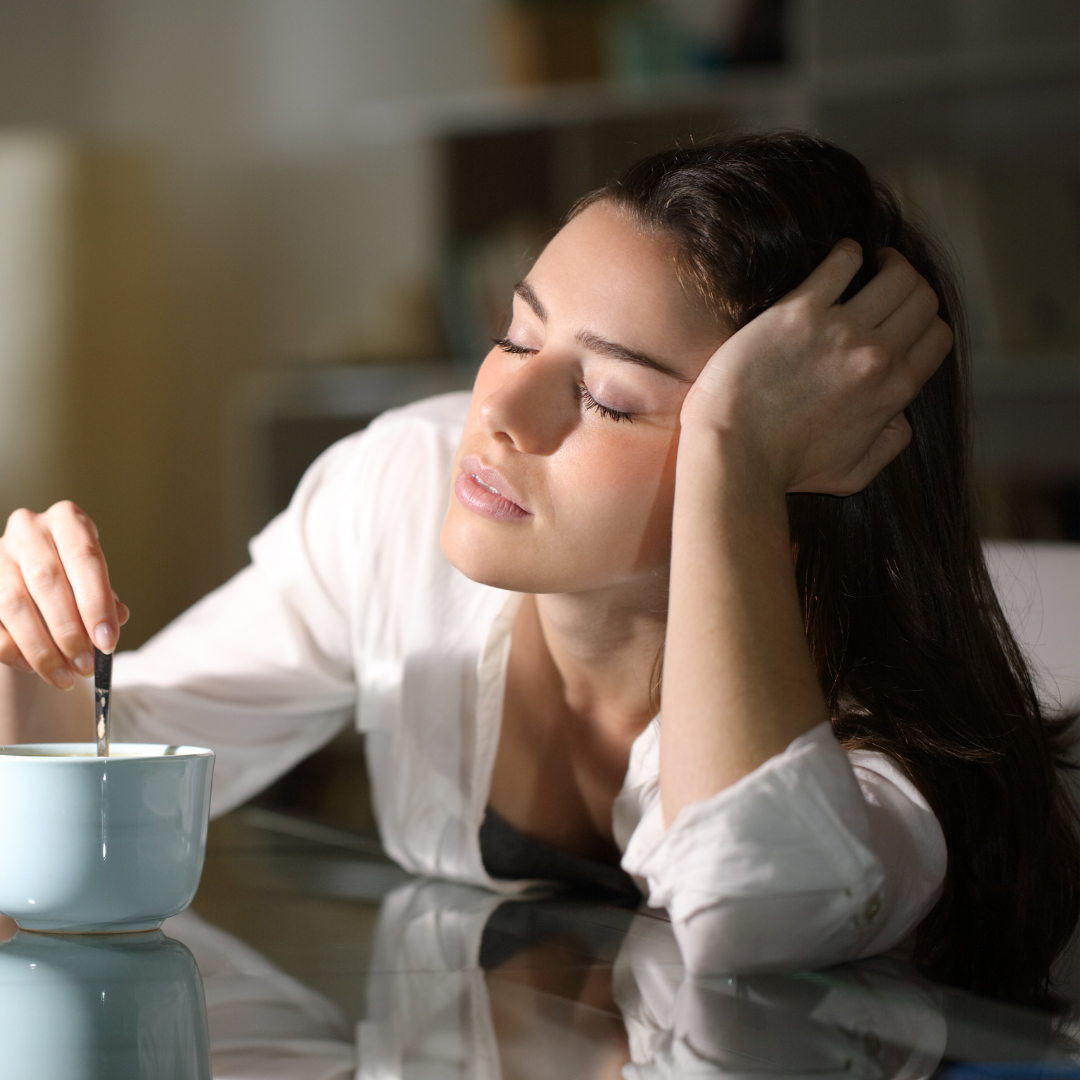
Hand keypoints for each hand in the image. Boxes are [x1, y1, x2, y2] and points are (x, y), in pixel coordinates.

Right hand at [0, 503, 128, 688]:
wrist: (34, 578)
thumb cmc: (74, 578)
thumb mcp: (95, 580)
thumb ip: (105, 598)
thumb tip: (115, 619)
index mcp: (66, 520)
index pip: (84, 559)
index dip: (96, 603)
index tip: (107, 642)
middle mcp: (28, 530)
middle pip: (46, 581)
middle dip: (68, 630)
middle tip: (86, 665)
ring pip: (13, 604)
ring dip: (41, 648)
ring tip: (65, 677)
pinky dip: (13, 650)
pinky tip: (34, 669)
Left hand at [679, 241, 953, 496]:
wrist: (734, 452)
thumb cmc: (784, 468)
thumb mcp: (853, 474)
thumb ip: (889, 445)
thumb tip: (901, 416)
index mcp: (894, 391)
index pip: (937, 338)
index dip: (926, 323)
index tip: (905, 316)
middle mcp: (877, 356)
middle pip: (923, 299)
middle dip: (913, 286)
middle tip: (890, 281)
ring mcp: (840, 330)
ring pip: (897, 274)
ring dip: (890, 261)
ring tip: (873, 261)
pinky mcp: (799, 311)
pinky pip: (842, 261)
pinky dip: (849, 252)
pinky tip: (842, 257)